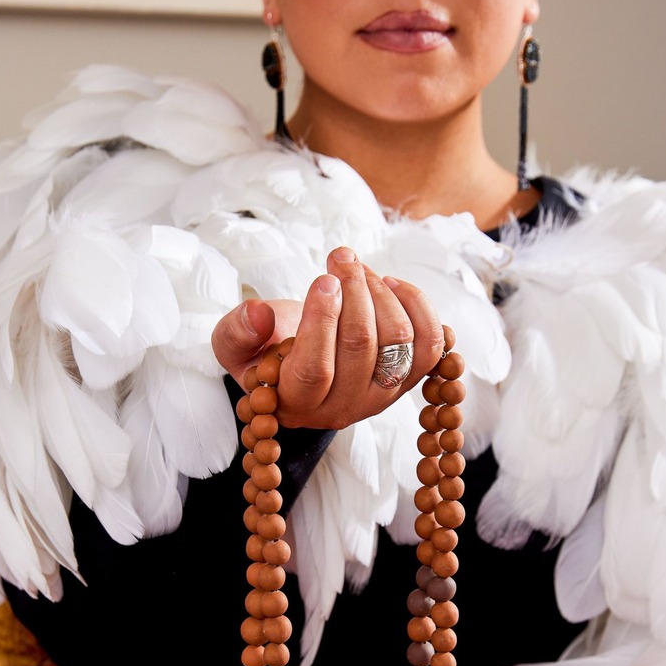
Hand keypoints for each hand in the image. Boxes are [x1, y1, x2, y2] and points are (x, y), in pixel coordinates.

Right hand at [211, 246, 442, 429]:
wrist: (301, 361)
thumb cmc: (266, 348)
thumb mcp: (233, 342)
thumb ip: (237, 331)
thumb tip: (258, 315)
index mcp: (296, 402)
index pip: (315, 369)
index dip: (322, 320)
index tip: (323, 280)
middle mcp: (343, 407)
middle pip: (362, 348)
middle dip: (354, 291)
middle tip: (340, 258)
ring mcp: (381, 395)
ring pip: (399, 342)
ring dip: (380, 292)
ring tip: (357, 269)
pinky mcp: (408, 378)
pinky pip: (432, 343)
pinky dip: (417, 305)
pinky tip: (390, 285)